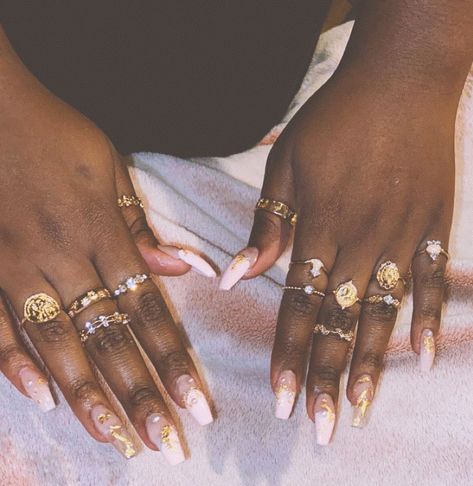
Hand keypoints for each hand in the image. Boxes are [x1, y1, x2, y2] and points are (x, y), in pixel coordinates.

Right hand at [0, 31, 214, 462]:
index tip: (196, 403)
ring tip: (118, 440)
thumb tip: (185, 269)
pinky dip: (18, 364)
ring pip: (59, 344)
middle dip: (140, 394)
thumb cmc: (58, 136)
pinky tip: (44, 401)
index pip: (148, 309)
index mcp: (103, 232)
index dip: (173, 359)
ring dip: (90, 396)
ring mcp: (18, 266)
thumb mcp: (111, 171)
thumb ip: (142, 226)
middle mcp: (65, 257)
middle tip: (165, 443)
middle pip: (110, 338)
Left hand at [220, 71, 458, 441]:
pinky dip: (427, 319)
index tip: (279, 398)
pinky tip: (420, 358)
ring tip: (362, 408)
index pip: (297, 304)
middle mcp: (362, 239)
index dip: (286, 352)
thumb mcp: (286, 165)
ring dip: (372, 363)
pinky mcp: (433, 223)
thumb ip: (266, 226)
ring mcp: (402, 233)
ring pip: (384, 311)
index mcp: (320, 225)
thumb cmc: (335, 119)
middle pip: (339, 320)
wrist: (400, 78)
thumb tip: (234, 275)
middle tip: (321, 428)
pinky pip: (430, 279)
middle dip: (326, 376)